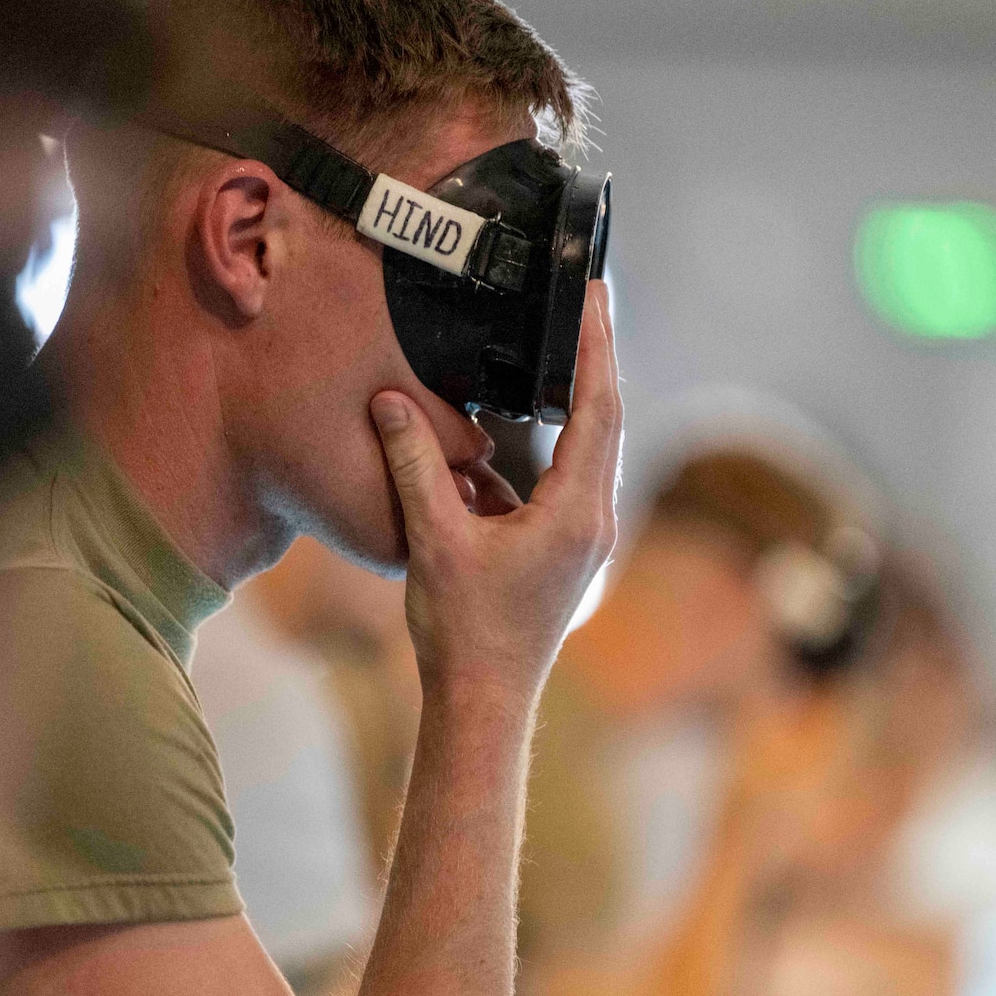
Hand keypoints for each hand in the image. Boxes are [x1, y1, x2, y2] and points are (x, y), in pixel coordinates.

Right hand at [369, 279, 621, 700]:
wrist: (482, 701)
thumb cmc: (463, 630)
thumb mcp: (434, 539)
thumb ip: (416, 465)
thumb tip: (390, 401)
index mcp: (575, 512)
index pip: (598, 408)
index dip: (596, 346)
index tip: (592, 294)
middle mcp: (593, 519)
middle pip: (606, 418)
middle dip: (594, 356)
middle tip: (586, 297)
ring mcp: (583, 536)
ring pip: (589, 448)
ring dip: (573, 398)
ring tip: (554, 347)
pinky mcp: (564, 548)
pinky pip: (564, 478)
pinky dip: (545, 444)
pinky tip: (509, 432)